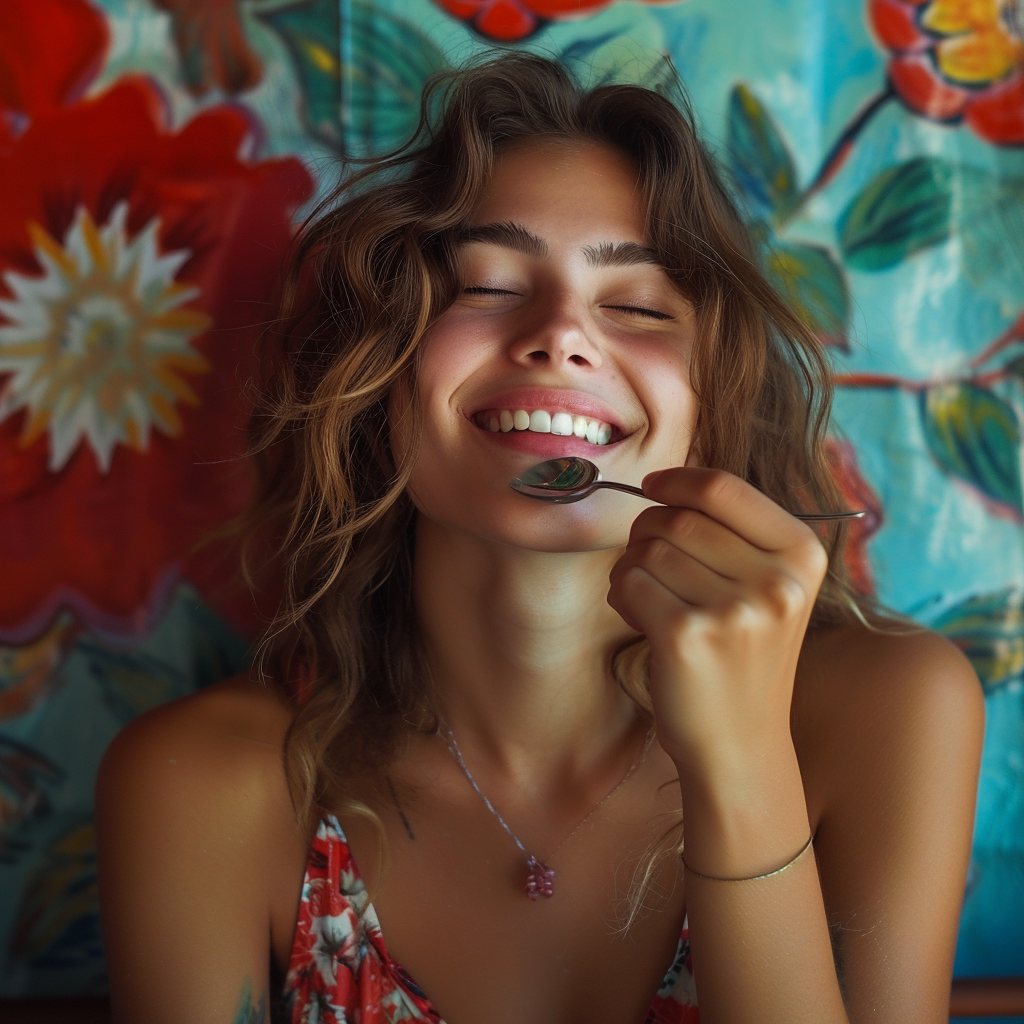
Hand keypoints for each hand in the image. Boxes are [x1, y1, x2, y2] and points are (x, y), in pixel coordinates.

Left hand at [607, 467, 828, 789]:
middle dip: (647, 533)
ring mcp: (735, 610)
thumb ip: (736, 533)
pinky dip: (621, 595)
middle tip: (648, 564)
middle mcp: (776, 580)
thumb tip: (667, 482)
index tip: (653, 487)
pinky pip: (629, 582)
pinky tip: (639, 619)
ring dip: (631, 568)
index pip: (724, 488)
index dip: (678, 481)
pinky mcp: (687, 636)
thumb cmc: (744, 658)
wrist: (741, 746)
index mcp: (802, 555)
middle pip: (678, 518)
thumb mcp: (769, 589)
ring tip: (650, 599)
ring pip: (647, 549)